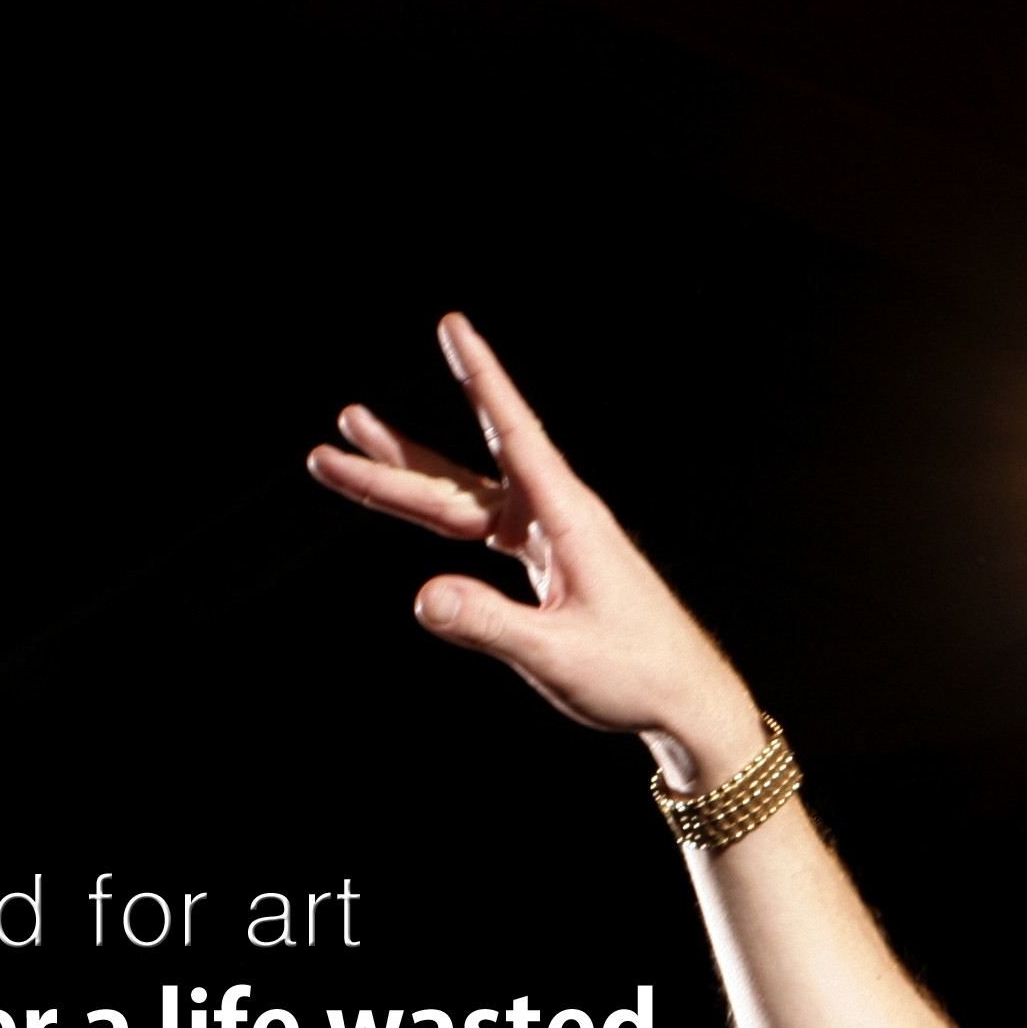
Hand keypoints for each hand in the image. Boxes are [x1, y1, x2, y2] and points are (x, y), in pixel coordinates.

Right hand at [307, 313, 759, 785]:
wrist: (685, 701)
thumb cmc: (637, 675)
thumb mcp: (556, 656)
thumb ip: (490, 625)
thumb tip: (423, 598)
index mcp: (567, 521)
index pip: (515, 434)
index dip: (482, 378)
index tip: (454, 326)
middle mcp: (557, 518)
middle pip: (463, 478)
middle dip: (398, 457)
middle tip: (341, 424)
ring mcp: (552, 540)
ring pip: (466, 499)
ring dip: (411, 477)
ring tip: (351, 441)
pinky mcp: (550, 563)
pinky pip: (485, 527)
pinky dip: (446, 515)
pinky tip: (419, 504)